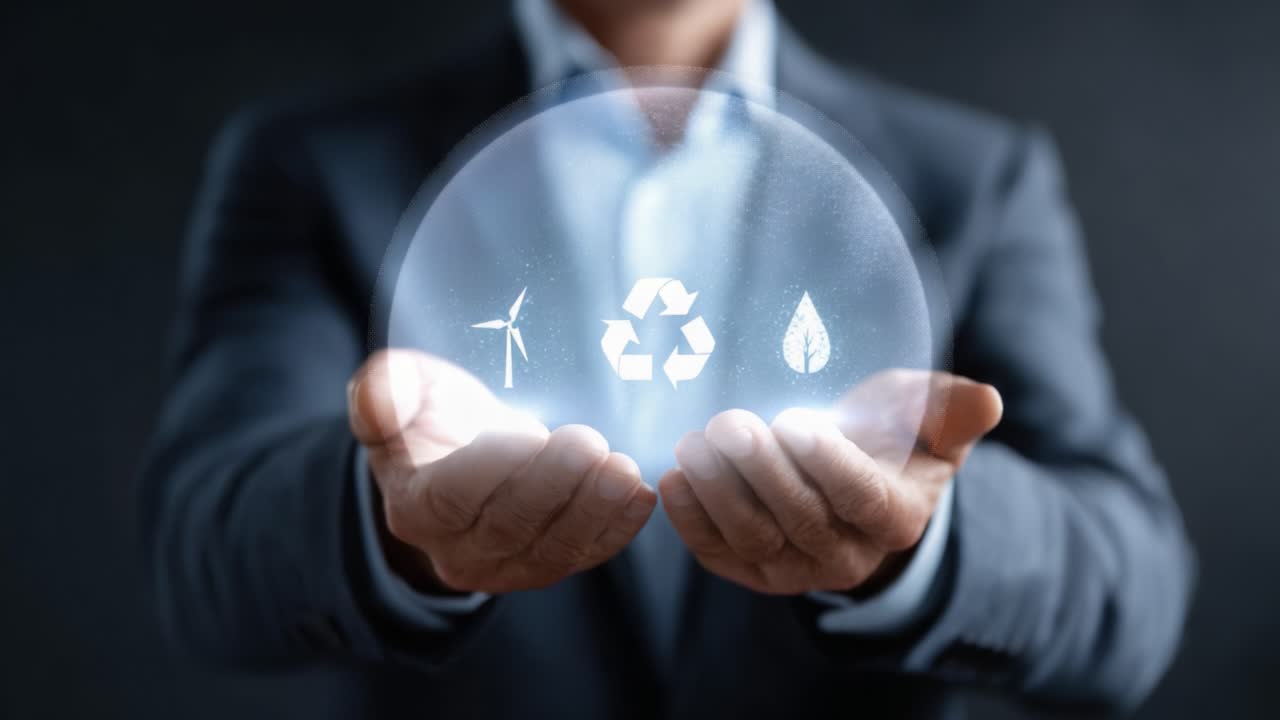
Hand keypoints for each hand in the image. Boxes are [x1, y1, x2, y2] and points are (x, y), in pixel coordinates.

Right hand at [348, 349, 656, 593]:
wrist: (460, 458)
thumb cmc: (432, 418)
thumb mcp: (403, 395)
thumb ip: (387, 391)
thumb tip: (380, 391)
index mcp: (416, 507)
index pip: (452, 498)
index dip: (492, 470)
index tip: (528, 433)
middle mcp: (459, 550)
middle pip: (509, 528)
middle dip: (554, 487)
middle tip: (589, 443)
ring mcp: (509, 566)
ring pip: (553, 551)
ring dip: (594, 512)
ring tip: (623, 471)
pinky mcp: (551, 564)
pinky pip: (586, 557)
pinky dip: (619, 530)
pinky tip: (642, 496)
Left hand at [658, 369, 1002, 594]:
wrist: (850, 485)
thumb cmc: (890, 440)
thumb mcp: (926, 418)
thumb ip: (948, 409)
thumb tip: (983, 401)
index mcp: (896, 517)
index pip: (862, 498)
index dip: (829, 464)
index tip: (794, 421)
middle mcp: (846, 555)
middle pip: (800, 519)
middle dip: (761, 471)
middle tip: (729, 424)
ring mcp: (794, 569)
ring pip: (754, 538)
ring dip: (719, 493)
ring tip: (693, 445)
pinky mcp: (750, 571)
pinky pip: (718, 554)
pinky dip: (690, 521)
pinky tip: (672, 482)